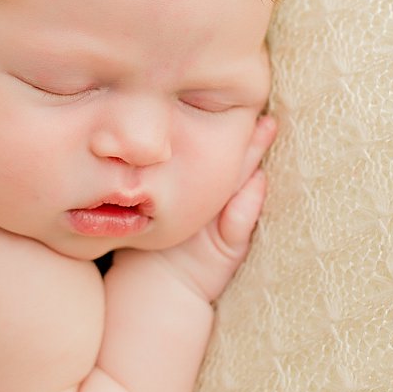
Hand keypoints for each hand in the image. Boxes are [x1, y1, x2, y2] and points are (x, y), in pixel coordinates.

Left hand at [123, 114, 278, 301]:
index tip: (230, 95)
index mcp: (199, 190)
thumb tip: (126, 136)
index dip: (222, 125)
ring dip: (255, 160)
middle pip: (234, 162)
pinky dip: (247, 207)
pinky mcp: (228, 250)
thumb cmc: (143, 249)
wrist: (154, 296)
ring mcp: (225, 225)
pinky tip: (257, 184)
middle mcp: (217, 204)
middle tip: (262, 105)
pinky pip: (237, 226)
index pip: (212, 150)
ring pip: (243, 186)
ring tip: (267, 128)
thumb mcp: (142, 209)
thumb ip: (140, 180)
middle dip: (249, 135)